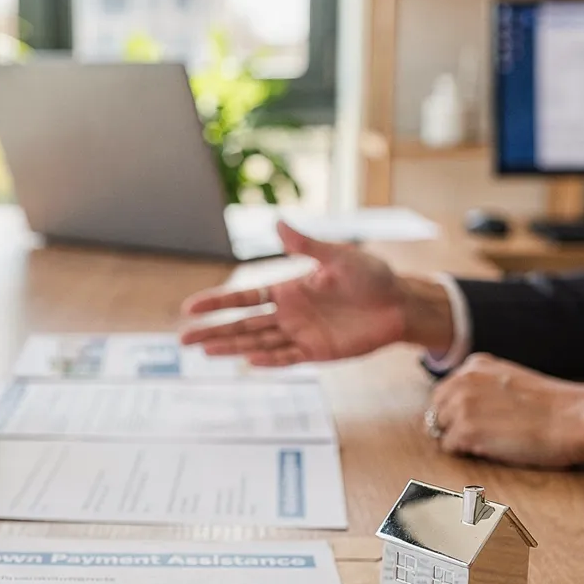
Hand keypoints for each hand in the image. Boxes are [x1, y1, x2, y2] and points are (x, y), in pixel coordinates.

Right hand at [178, 222, 454, 364]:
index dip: (218, 302)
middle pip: (243, 324)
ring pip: (258, 342)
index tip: (191, 307)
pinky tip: (247, 362)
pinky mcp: (318, 352)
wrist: (400, 303)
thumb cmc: (372, 276)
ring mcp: (301, 334)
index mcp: (288, 288)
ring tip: (204, 351)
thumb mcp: (338, 257)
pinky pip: (287, 357)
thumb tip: (277, 221)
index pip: (245, 297)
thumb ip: (306, 245)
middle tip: (183, 338)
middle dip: (213, 330)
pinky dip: (268, 361)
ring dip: (232, 346)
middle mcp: (289, 314)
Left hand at [427, 355, 583, 468]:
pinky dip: (468, 454)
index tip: (483, 420)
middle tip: (485, 436)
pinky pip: (449, 449)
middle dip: (453, 425)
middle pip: (437, 410)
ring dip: (460, 440)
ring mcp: (461, 404)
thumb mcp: (512, 381)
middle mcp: (462, 379)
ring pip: (440, 430)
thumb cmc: (553, 406)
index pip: (446, 392)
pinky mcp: (465, 430)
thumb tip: (465, 409)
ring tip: (493, 441)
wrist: (575, 418)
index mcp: (475, 364)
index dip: (461, 411)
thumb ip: (484, 387)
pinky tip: (495, 448)